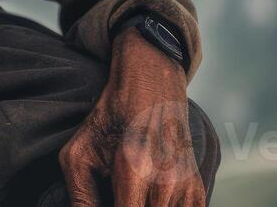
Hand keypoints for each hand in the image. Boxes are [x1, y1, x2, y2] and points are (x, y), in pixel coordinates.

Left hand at [60, 29, 206, 205]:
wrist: (151, 82)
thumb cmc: (109, 118)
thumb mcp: (79, 154)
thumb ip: (80, 198)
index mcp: (133, 170)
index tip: (107, 201)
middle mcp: (166, 182)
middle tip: (115, 197)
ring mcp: (186, 187)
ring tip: (129, 196)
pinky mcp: (198, 191)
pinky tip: (149, 200)